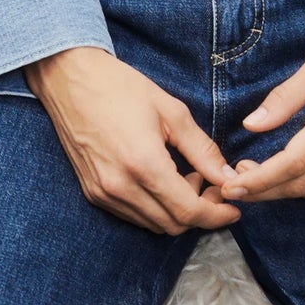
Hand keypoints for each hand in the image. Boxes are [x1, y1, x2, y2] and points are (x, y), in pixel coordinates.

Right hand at [24, 47, 242, 237]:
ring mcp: (103, 193)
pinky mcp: (92, 192)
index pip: (188, 211)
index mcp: (143, 164)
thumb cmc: (120, 87)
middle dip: (200, 214)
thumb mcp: (171, 111)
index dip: (216, 215)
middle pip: (172, 225)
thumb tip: (227, 176)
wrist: (69, 79)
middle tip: (212, 187)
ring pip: (152, 224)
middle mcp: (120, 186)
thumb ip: (202, 149)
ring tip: (187, 178)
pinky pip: (132, 215)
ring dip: (177, 211)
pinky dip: (155, 208)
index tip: (234, 209)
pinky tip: (162, 180)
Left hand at [215, 39, 304, 202]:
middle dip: (263, 191)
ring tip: (254, 178)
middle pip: (301, 184)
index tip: (233, 185)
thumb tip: (252, 124)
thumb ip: (284, 98)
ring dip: (282, 190)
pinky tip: (287, 176)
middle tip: (234, 185)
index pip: (292, 164)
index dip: (260, 180)